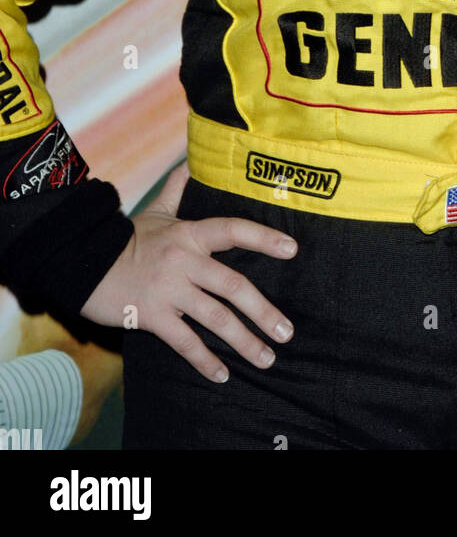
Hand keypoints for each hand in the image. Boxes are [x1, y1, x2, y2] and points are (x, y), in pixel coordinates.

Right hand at [80, 163, 297, 382]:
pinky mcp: (152, 316)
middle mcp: (184, 261)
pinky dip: (205, 360)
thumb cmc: (126, 239)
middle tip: (286, 332)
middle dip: (263, 311)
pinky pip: (185, 342)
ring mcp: (169, 290)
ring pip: (215, 318)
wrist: (84, 262)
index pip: (233, 230)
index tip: (292, 249)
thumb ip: (178, 188)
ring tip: (266, 359)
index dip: (264, 238)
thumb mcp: (155, 211)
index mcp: (190, 234)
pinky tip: (222, 375)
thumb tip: (191, 160)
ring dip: (244, 342)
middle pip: (233, 286)